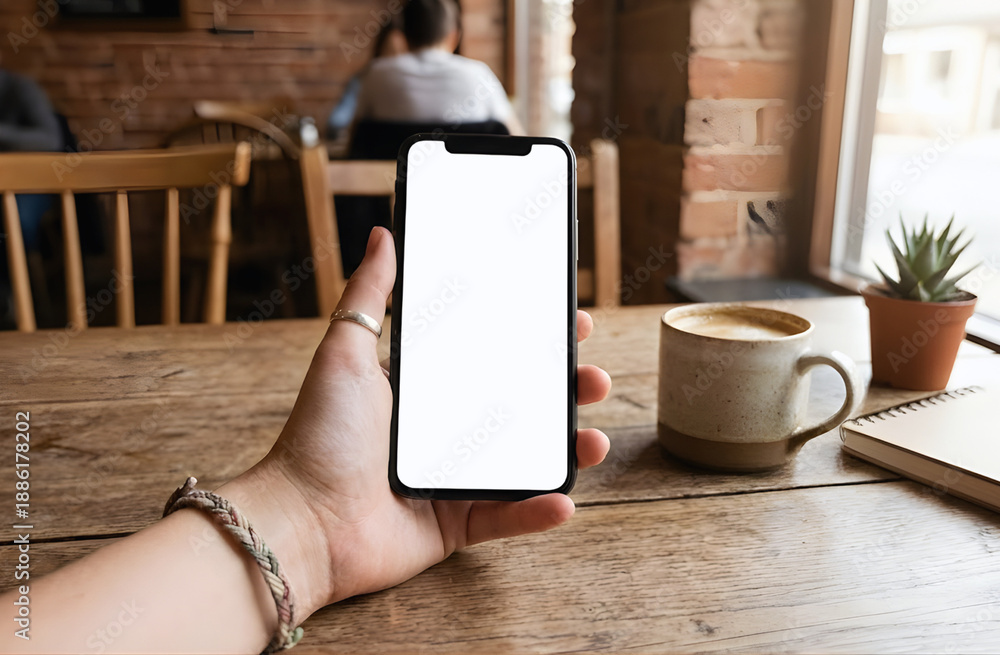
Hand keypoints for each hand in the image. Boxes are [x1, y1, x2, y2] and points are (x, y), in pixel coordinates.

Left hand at [221, 227, 611, 619]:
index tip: (569, 323)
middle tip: (592, 377)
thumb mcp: (345, 352)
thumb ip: (370, 294)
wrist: (300, 522)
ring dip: (566, 452)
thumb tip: (383, 235)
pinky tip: (564, 498)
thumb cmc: (317, 436)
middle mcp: (443, 433)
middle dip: (564, 393)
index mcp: (425, 391)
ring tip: (592, 441)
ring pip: (524, 462)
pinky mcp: (453, 524)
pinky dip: (537, 511)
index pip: (491, 357)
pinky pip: (506, 518)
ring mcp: (452, 479)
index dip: (533, 342)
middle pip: (519, 408)